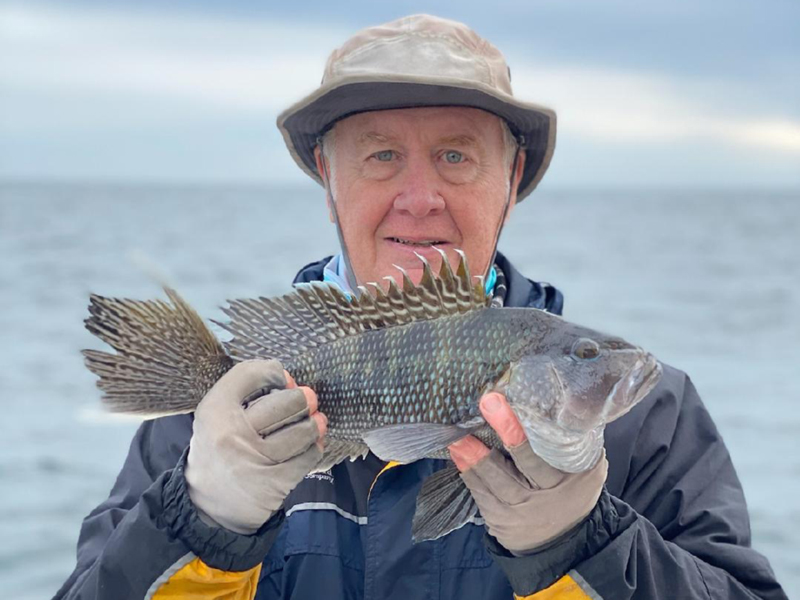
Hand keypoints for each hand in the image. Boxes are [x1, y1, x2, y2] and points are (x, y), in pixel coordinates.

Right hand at [185, 359, 325, 533]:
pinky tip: (309, 445)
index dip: (273, 372)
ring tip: (314, 423)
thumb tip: (292, 382)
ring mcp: (254, 459)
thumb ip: (245, 393)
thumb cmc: (220, 449)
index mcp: (213, 411)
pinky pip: (307, 457)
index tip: (282, 380)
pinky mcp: (274, 483)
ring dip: (313, 425)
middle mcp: (231, 433)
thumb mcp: (217, 416)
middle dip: (302, 399)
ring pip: (302, 430)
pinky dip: (313, 448)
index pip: (250, 374)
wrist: (207, 505)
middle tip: (308, 400)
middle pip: (285, 402)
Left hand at [448, 393, 606, 553]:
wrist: (562, 538)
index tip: (522, 399)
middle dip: (509, 431)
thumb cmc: (569, 484)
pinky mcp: (503, 521)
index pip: (558, 445)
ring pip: (498, 480)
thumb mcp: (585, 463)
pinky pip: (483, 495)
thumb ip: (573, 435)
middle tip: (489, 402)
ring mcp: (526, 510)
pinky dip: (470, 473)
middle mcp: (553, 493)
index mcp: (579, 473)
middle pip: (530, 459)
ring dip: (476, 455)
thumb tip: (557, 396)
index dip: (541, 424)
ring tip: (459, 435)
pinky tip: (458, 454)